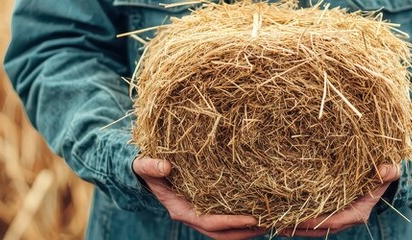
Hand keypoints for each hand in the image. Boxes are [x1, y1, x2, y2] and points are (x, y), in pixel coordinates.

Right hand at [134, 157, 267, 239]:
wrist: (142, 172)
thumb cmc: (144, 167)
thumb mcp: (144, 165)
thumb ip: (151, 166)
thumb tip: (165, 166)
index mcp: (180, 210)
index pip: (209, 222)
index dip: (231, 221)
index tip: (252, 218)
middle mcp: (190, 216)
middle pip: (221, 234)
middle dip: (244, 232)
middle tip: (269, 224)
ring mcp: (198, 214)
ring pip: (224, 231)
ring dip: (245, 229)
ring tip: (269, 221)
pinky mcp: (203, 208)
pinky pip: (224, 219)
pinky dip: (240, 219)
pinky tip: (257, 209)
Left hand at [282, 164, 401, 237]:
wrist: (385, 177)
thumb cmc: (386, 173)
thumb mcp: (391, 171)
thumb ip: (389, 172)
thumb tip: (384, 170)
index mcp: (358, 213)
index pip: (334, 222)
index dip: (316, 222)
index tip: (299, 220)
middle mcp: (346, 219)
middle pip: (319, 229)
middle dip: (299, 229)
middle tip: (277, 226)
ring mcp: (338, 217)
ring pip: (314, 227)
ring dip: (295, 226)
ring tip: (273, 224)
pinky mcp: (332, 212)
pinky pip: (313, 219)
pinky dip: (299, 218)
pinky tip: (282, 214)